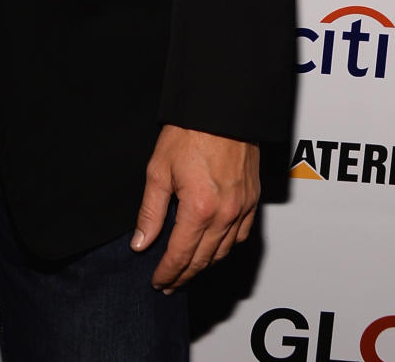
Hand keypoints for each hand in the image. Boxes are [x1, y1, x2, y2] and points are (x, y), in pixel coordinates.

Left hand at [130, 125, 258, 291]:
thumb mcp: (158, 170)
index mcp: (199, 208)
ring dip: (205, 265)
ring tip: (188, 270)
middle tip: (170, 283)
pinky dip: (226, 248)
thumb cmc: (189, 133)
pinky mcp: (253, 200)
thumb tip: (140, 243)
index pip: (181, 255)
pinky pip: (242, 236)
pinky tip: (214, 249)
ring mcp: (243, 208)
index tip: (158, 281)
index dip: (168, 272)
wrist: (221, 110)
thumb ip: (150, 212)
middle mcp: (225, 214)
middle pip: (204, 259)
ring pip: (224, 251)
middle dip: (185, 275)